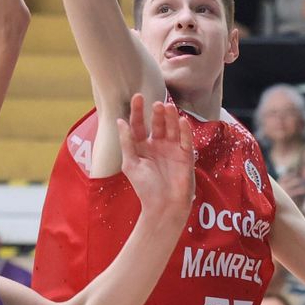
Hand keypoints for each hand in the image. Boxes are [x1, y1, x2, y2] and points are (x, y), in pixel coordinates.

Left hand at [117, 96, 196, 217]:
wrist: (163, 207)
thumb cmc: (145, 189)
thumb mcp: (131, 164)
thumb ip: (126, 142)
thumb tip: (120, 121)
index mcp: (142, 146)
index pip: (139, 125)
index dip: (138, 111)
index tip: (137, 96)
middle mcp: (158, 145)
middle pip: (157, 124)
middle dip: (156, 113)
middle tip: (156, 103)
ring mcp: (172, 149)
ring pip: (171, 129)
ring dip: (171, 118)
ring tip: (168, 107)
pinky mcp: (185, 156)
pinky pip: (185, 140)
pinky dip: (184, 131)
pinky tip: (182, 120)